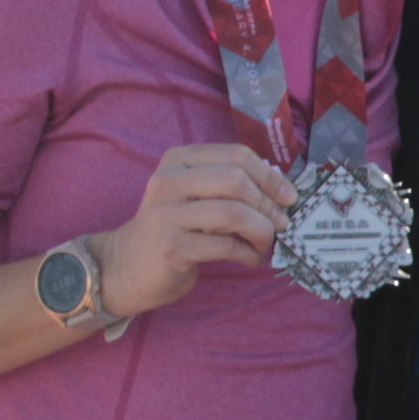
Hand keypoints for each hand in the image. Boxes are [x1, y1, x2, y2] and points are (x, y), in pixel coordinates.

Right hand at [85, 144, 298, 316]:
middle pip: (235, 180)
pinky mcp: (172, 247)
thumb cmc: (176, 227)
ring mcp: (166, 214)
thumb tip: (281, 188)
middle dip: (267, 204)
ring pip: (233, 213)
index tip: (289, 197)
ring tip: (265, 243)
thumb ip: (231, 185)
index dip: (270, 176)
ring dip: (261, 231)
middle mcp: (168, 180)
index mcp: (178, 159)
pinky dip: (248, 254)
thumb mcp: (197, 195)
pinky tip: (251, 259)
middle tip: (279, 223)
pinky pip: (225, 246)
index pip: (236, 155)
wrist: (129, 264)